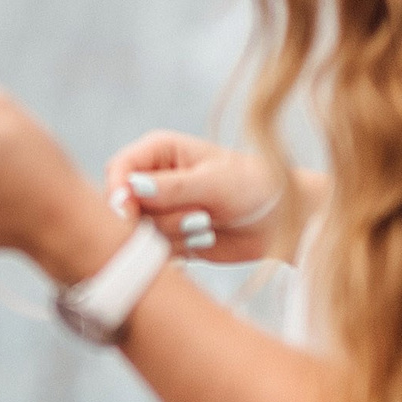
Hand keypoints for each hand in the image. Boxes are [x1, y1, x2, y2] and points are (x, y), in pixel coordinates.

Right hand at [100, 130, 294, 262]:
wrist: (282, 222)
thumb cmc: (255, 188)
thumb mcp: (214, 183)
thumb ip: (171, 187)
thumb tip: (131, 188)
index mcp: (158, 151)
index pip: (119, 170)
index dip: (118, 193)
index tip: (131, 213)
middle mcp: (152, 178)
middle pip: (122, 205)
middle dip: (153, 218)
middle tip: (196, 218)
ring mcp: (158, 209)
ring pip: (138, 231)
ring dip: (171, 235)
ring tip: (206, 225)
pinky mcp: (167, 236)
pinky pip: (153, 251)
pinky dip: (176, 250)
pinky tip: (204, 239)